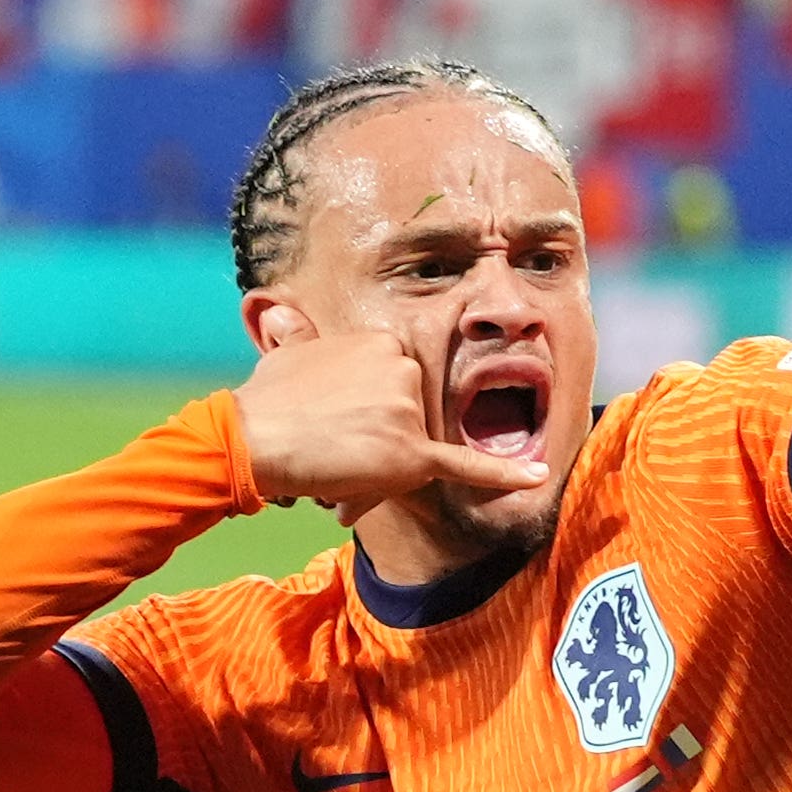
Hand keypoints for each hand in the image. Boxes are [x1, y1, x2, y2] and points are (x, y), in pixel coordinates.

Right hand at [232, 323, 547, 523]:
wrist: (253, 438)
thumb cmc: (266, 401)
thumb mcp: (285, 352)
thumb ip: (296, 336)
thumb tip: (278, 316)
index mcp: (383, 342)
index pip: (396, 390)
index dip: (368, 416)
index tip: (338, 424)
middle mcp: (404, 368)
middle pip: (407, 422)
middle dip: (373, 446)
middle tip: (331, 452)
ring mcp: (410, 411)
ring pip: (409, 454)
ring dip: (375, 472)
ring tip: (335, 469)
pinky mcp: (412, 454)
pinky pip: (464, 466)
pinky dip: (504, 474)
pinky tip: (538, 475)